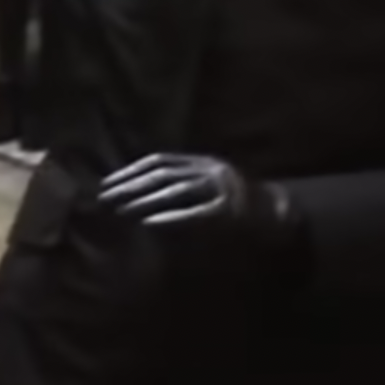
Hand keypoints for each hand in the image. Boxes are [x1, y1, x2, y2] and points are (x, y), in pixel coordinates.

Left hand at [97, 153, 295, 238]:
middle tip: (104, 200)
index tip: (107, 184)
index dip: (130, 172)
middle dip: (130, 187)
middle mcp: (213, 169)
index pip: (159, 161)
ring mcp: (224, 189)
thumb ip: (178, 186)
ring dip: (144, 201)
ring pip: (176, 191)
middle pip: (162, 175)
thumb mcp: (207, 187)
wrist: (280, 219)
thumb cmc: (235, 208)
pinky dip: (170, 218)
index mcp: (204, 161)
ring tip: (120, 212)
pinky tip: (148, 224)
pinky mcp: (231, 212)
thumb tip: (134, 195)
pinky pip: (196, 214)